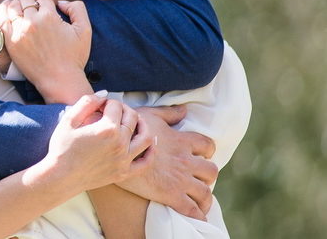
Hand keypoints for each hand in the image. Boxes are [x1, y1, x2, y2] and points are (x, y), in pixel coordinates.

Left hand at [0, 0, 92, 103]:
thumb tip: (60, 2)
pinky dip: (2, 12)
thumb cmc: (73, 57)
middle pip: (26, 1)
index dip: (45, 3)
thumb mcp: (85, 30)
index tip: (46, 10)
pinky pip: (1, 19)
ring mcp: (19, 31)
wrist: (59, 79)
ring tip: (19, 10)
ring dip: (16, 6)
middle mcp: (32, 22)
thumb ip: (77, 8)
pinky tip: (6, 12)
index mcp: (49, 16)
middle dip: (31, 4)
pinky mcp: (10, 41)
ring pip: (12, 7)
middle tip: (34, 12)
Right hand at [44, 95, 152, 191]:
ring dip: (142, 125)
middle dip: (123, 109)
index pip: (115, 105)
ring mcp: (124, 160)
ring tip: (135, 121)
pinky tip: (148, 143)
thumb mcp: (69, 120)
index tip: (98, 106)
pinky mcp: (124, 173)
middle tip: (113, 111)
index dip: (106, 102)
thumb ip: (86, 102)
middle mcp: (120, 144)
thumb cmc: (61, 148)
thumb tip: (104, 94)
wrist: (60, 177)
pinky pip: (146, 162)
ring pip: (145, 138)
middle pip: (132, 117)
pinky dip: (150, 151)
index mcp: (107, 129)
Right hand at [116, 105, 218, 219]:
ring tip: (199, 199)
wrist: (114, 149)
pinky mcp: (170, 194)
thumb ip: (168, 113)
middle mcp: (185, 160)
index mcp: (182, 141)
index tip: (201, 155)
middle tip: (198, 178)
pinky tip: (197, 216)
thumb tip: (184, 110)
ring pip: (205, 191)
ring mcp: (179, 179)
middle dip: (208, 176)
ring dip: (205, 196)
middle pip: (211, 171)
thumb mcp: (148, 115)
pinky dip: (198, 215)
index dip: (207, 151)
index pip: (208, 146)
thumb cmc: (128, 130)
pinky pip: (192, 209)